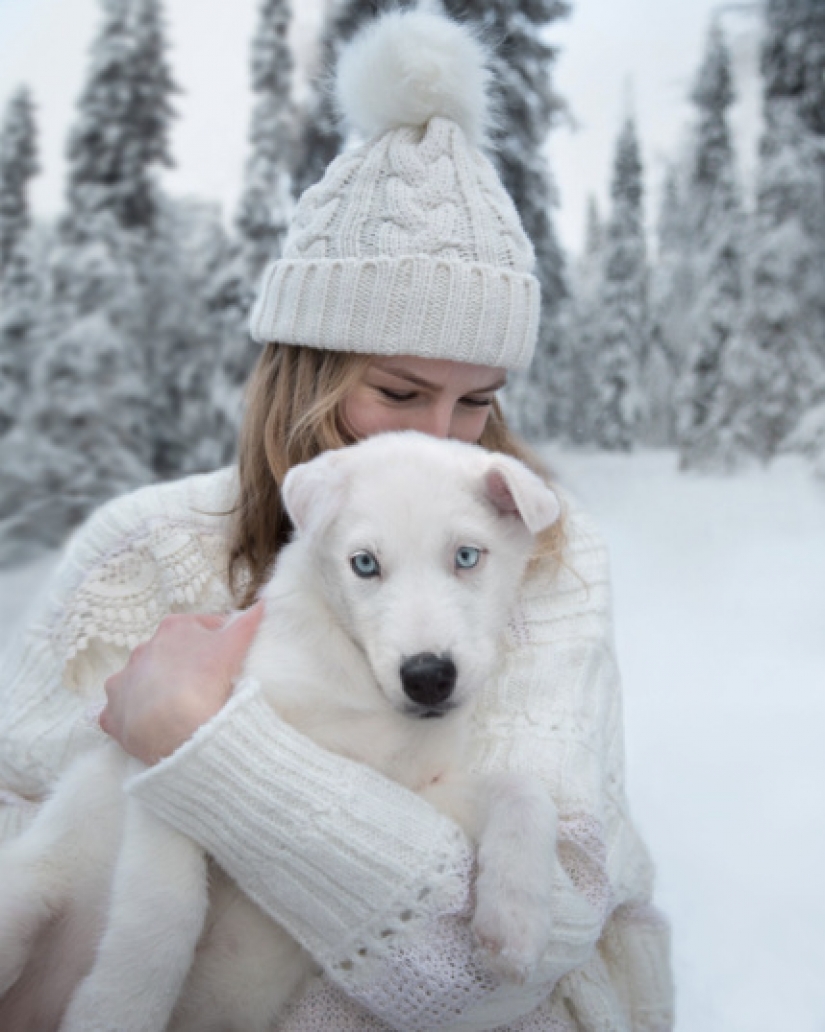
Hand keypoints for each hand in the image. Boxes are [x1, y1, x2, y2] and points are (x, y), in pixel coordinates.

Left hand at [99, 602, 263, 764]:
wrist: (178, 729)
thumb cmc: (207, 681)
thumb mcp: (233, 648)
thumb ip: (248, 623)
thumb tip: (264, 603)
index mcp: (172, 630)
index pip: (199, 628)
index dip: (216, 641)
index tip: (228, 657)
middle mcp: (141, 650)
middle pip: (168, 654)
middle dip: (184, 665)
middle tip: (205, 685)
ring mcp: (124, 682)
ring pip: (141, 679)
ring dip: (155, 688)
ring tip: (177, 707)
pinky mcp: (112, 713)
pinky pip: (121, 711)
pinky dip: (133, 715)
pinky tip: (150, 725)